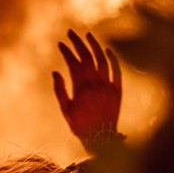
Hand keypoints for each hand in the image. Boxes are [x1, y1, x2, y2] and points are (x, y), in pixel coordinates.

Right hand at [52, 30, 122, 151]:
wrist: (102, 138)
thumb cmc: (81, 126)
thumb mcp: (66, 110)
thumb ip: (60, 90)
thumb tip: (55, 72)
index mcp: (81, 88)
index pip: (74, 63)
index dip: (66, 52)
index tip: (61, 44)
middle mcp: (96, 84)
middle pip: (87, 57)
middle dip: (77, 43)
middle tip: (70, 33)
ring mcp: (108, 85)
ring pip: (102, 59)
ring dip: (94, 45)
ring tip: (87, 36)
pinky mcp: (118, 89)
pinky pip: (116, 70)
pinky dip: (112, 58)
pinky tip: (106, 50)